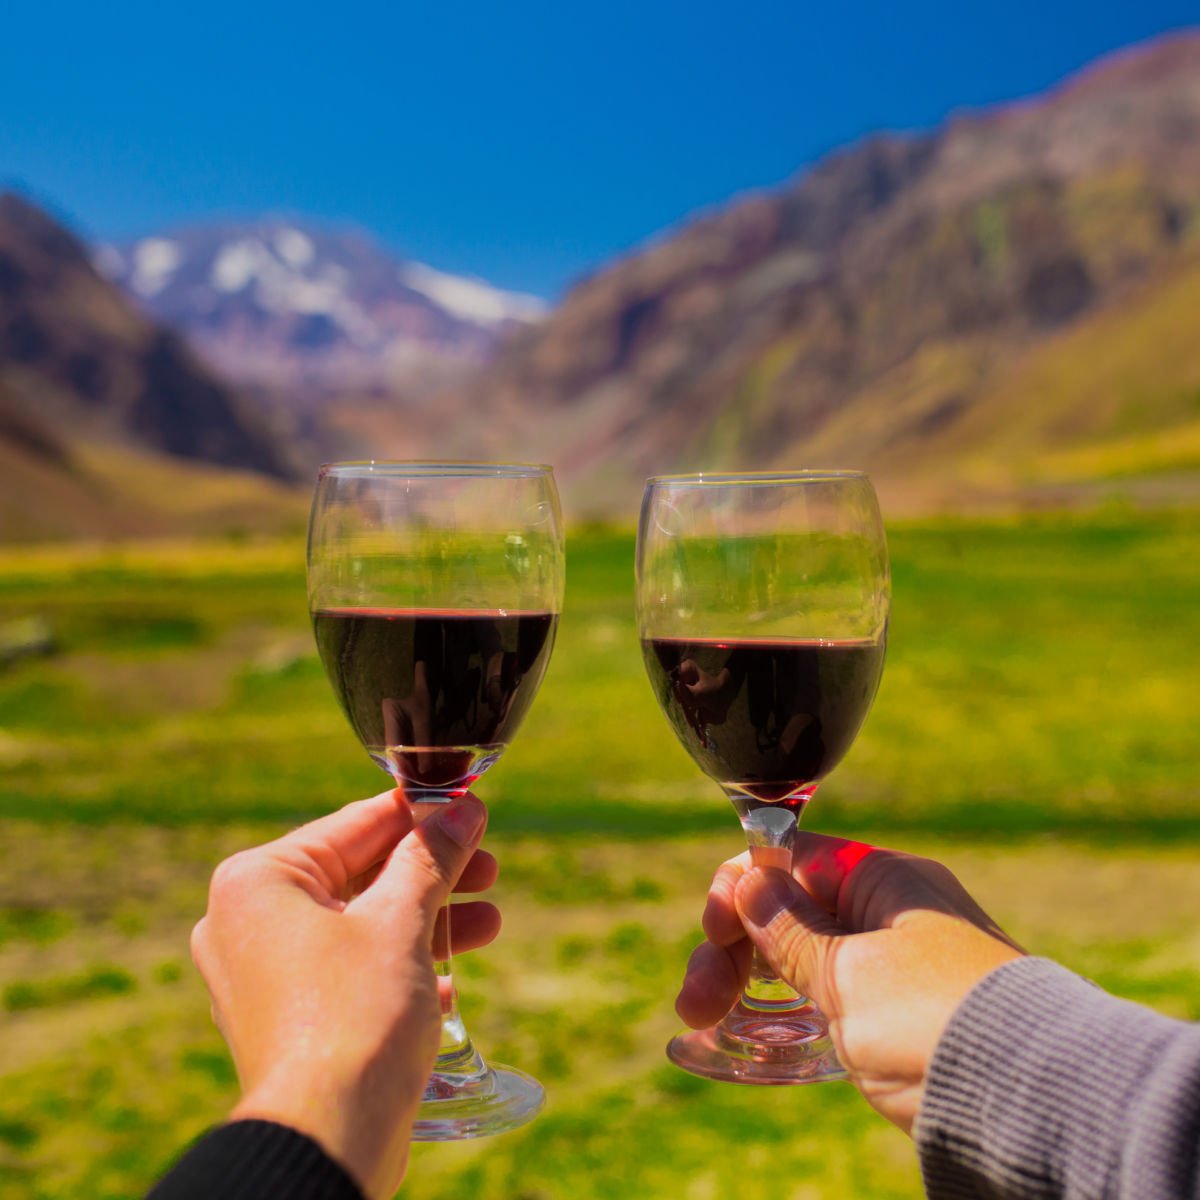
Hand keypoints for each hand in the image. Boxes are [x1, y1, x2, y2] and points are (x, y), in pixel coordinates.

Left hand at [190, 789, 497, 1198]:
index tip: (470, 807)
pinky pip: (349, 970)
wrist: (327, 1140)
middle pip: (358, 874)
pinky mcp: (287, 1019)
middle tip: (488, 866)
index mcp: (259, 882)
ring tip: (489, 920)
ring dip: (427, 919)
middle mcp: (247, 923)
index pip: (354, 825)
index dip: (421, 815)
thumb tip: (463, 808)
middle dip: (431, 874)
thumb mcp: (401, 923)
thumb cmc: (354, 1020)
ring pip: (358, 924)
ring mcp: (263, 974)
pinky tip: (448, 976)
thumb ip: (431, 858)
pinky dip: (399, 964)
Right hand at [676, 833, 1022, 1132]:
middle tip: (695, 1001)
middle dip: (732, 949)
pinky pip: (828, 997)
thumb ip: (789, 931)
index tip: (711, 930)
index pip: (793, 859)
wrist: (1031, 1102)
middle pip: (789, 911)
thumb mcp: (847, 974)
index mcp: (884, 881)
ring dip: (748, 982)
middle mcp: (891, 913)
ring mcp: (898, 965)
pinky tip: (752, 1033)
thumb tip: (751, 882)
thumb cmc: (934, 1023)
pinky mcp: (902, 1015)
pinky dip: (787, 1010)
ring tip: (703, 1019)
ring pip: (801, 957)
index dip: (741, 887)